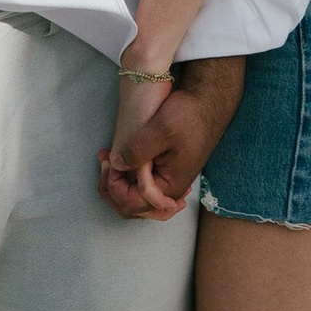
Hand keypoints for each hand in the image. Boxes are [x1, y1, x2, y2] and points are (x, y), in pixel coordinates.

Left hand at [99, 83, 221, 220]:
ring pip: (135, 199)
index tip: (108, 161)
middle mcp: (168, 190)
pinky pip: (140, 186)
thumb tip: (116, 165)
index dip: (115, 186)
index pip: (133, 204)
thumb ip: (137, 151)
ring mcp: (166, 182)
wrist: (207, 103)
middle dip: (112, 188)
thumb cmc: (189, 115)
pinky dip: (125, 177)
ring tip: (106, 160)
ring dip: (117, 184)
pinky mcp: (163, 171)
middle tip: (104, 161)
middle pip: (132, 207)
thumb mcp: (161, 130)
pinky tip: (118, 161)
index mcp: (169, 187)